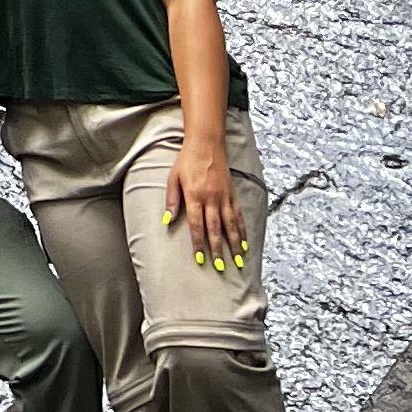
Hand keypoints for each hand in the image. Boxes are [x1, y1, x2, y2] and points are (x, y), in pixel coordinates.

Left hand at [164, 136, 249, 271]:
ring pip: (230, 225)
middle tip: (221, 267)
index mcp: (194, 196)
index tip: (200, 259)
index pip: (196, 225)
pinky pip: (238, 215)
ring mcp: (224, 197)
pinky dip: (242, 230)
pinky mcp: (232, 194)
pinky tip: (244, 242)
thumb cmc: (187, 160)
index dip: (198, 243)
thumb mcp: (173, 177)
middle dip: (217, 249)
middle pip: (215, 229)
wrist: (206, 143)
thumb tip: (167, 220)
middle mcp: (211, 199)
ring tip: (238, 261)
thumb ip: (172, 199)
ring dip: (234, 244)